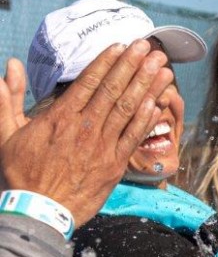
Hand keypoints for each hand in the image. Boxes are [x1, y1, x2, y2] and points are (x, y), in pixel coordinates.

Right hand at [0, 43, 173, 225]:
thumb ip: (8, 98)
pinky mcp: (115, 163)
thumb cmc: (21, 173)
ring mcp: (102, 145)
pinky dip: (147, 117)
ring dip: (147, 85)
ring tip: (162, 67)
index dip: (108, 61)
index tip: (121, 45)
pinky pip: (134, 136)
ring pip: (129, 109)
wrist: (38, 211)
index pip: (88, 81)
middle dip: (133, 65)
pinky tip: (158, 101)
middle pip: (114, 89)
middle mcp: (84, 127)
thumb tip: (8, 65)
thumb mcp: (6, 133)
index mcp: (60, 117)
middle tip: (150, 47)